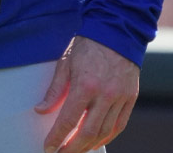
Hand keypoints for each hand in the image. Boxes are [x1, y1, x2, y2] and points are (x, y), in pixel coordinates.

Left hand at [35, 37, 138, 152]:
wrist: (116, 31)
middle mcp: (105, 95)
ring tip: (76, 150)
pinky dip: (108, 136)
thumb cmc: (87, 46)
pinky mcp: (131, 98)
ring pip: (105, 132)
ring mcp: (121, 97)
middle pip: (88, 133)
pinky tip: (96, 141)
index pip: (68, 120)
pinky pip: (120, 124)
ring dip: (90, 145)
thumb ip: (54, 90)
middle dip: (72, 148)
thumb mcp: (65, 64)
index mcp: (85, 86)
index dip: (57, 137)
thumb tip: (41, 110)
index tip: (48, 148)